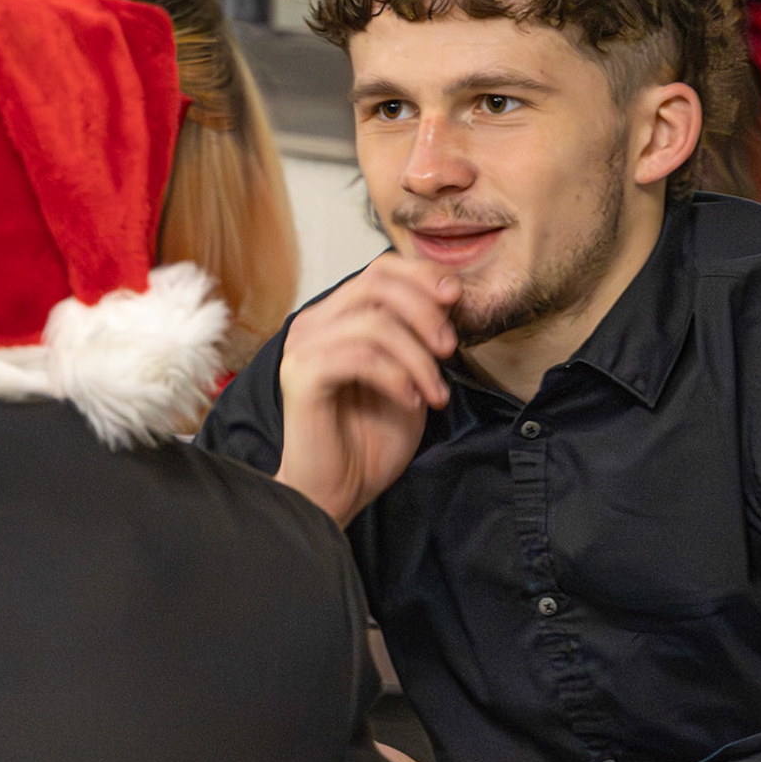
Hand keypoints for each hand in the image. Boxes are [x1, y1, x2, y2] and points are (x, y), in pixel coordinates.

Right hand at [274, 255, 458, 526]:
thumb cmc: (371, 439)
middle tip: (451, 349)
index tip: (457, 299)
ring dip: (418, 357)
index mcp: (337, 316)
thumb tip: (451, 296)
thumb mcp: (410, 376)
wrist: (338, 492)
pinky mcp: (302, 376)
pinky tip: (411, 401)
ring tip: (436, 394)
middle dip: (425, 312)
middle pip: (376, 283)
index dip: (423, 275)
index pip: (380, 269)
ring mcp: (303, 348)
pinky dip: (396, 376)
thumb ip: (420, 335)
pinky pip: (359, 356)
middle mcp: (314, 323)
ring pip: (374, 323)